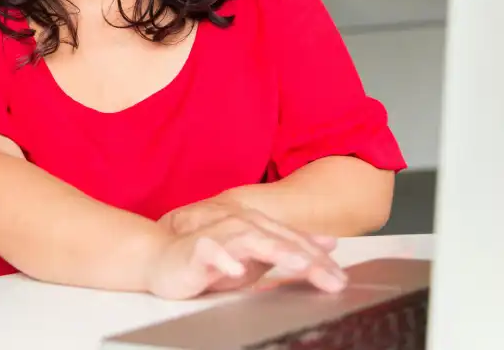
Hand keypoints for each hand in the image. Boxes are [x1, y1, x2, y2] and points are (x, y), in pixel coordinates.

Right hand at [144, 202, 346, 300]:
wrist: (163, 258)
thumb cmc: (211, 259)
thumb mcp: (257, 258)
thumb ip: (290, 248)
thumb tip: (328, 244)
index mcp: (260, 227)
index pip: (295, 241)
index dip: (320, 260)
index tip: (341, 279)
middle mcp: (242, 225)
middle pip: (280, 240)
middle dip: (309, 259)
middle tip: (332, 278)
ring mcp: (219, 235)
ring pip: (251, 240)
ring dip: (275, 250)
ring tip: (297, 263)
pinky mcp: (197, 248)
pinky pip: (212, 252)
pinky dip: (225, 260)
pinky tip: (237, 272)